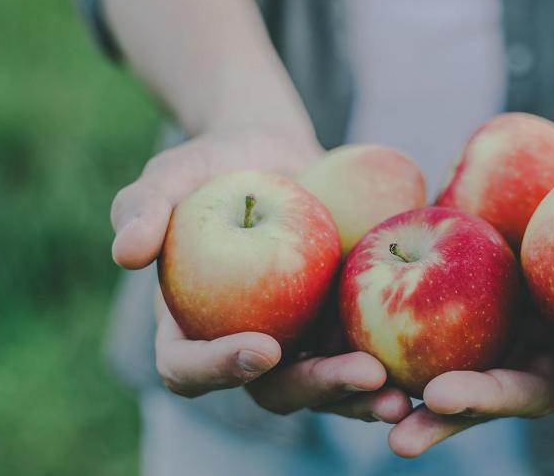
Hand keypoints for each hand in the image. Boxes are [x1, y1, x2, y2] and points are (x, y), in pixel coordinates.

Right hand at [116, 127, 411, 422]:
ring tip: (404, 394)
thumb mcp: (175, 174)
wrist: (277, 158)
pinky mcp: (340, 328)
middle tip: (363, 376)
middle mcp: (246, 348)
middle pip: (273, 390)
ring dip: (364, 396)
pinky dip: (394, 365)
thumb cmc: (215, 166)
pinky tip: (429, 365)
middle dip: (318, 388)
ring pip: (327, 386)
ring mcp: (298, 343)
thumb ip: (144, 206)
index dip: (220, 368)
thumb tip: (125, 252)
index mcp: (191, 329)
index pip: (189, 368)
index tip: (264, 346)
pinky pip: (364, 355)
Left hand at [388, 149, 553, 456]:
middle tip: (443, 402)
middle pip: (531, 396)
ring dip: (429, 407)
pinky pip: (425, 348)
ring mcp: (510, 346)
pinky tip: (354, 366)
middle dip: (488, 403)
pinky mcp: (462, 324)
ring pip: (469, 388)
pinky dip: (394, 361)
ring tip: (386, 417)